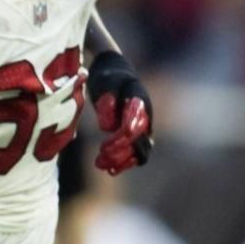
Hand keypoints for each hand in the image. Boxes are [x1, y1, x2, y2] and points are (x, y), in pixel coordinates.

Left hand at [86, 52, 151, 174]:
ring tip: (100, 165)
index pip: (135, 126)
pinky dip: (124, 162)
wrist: (115, 74)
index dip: (121, 140)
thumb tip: (108, 127)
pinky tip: (109, 169)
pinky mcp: (136, 134)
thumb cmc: (108, 77)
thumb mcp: (105, 84)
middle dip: (120, 153)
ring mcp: (143, 127)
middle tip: (99, 159)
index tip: (104, 147)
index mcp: (139, 101)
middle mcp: (145, 116)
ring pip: (139, 151)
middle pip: (139, 142)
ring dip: (121, 161)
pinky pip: (135, 153)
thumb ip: (107, 102)